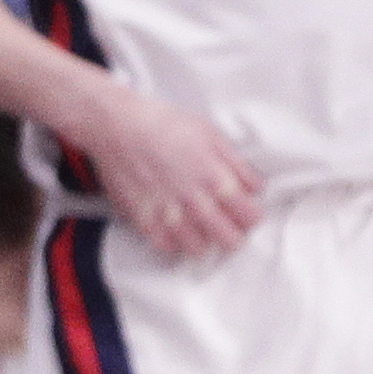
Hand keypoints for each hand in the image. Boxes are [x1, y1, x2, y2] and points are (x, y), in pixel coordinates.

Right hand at [71, 80, 262, 261]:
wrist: (116, 125)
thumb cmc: (161, 124)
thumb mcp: (210, 134)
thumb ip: (237, 164)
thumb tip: (255, 187)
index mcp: (215, 179)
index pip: (250, 217)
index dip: (252, 217)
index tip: (247, 213)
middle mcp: (194, 201)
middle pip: (229, 240)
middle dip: (234, 235)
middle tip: (228, 226)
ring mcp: (167, 213)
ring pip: (198, 248)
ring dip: (205, 242)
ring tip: (202, 230)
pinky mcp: (142, 218)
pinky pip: (165, 246)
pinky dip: (174, 244)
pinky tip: (176, 232)